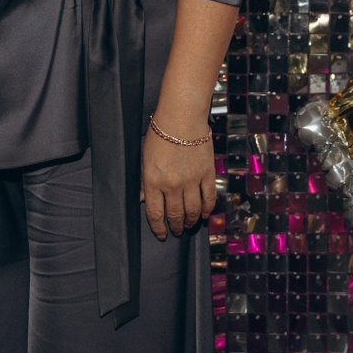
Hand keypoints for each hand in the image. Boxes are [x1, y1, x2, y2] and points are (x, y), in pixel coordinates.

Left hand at [140, 115, 216, 240]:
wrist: (181, 117)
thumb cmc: (160, 135)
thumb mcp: (145, 158)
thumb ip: (145, 181)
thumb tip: (144, 200)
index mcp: (153, 181)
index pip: (155, 213)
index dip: (158, 228)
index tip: (161, 234)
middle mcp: (172, 185)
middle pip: (175, 215)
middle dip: (176, 227)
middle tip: (177, 231)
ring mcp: (191, 180)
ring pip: (192, 210)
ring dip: (191, 222)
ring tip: (189, 225)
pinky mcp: (206, 174)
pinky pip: (208, 198)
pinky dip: (207, 209)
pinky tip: (204, 214)